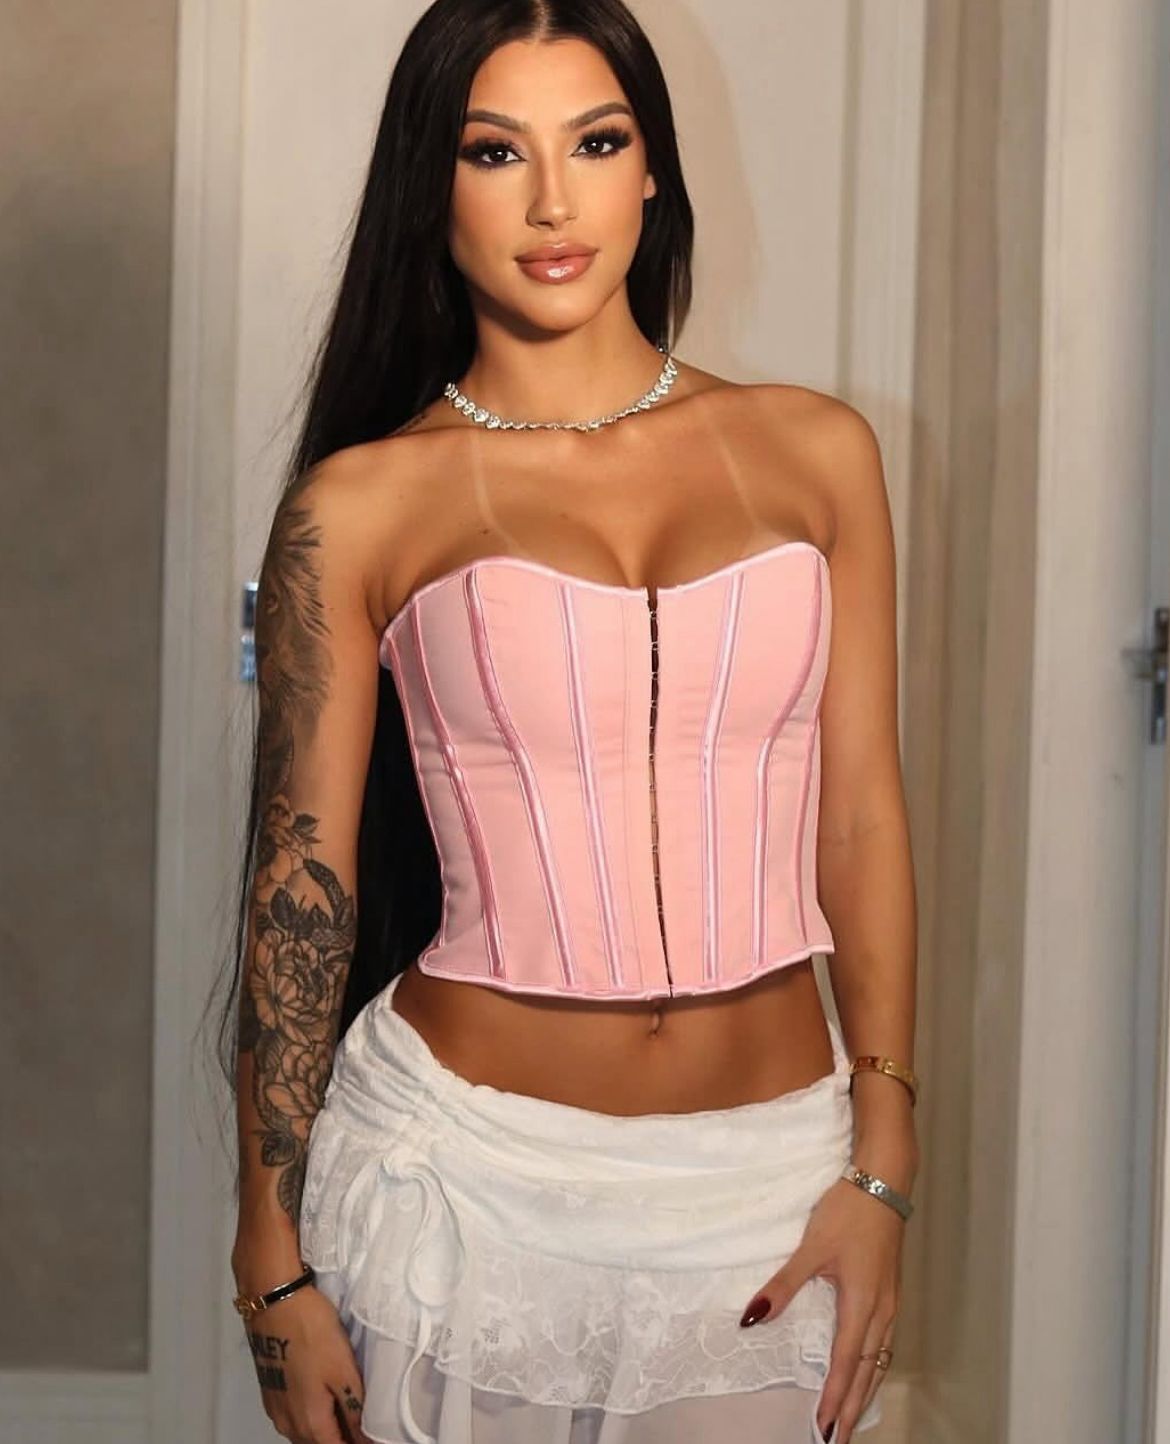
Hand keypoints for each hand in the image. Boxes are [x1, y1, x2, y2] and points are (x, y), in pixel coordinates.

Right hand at [244, 1285, 374, 1443]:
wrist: (274, 1303)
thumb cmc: (313, 1335)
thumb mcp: (343, 1371)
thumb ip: (354, 1410)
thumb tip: (366, 1439)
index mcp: (309, 1424)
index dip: (359, 1443)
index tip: (374, 1432)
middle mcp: (288, 1425)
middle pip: (321, 1443)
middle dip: (344, 1436)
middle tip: (367, 1421)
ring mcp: (276, 1410)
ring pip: (306, 1433)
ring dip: (328, 1427)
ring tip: (351, 1409)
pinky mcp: (271, 1393)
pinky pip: (295, 1417)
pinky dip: (313, 1416)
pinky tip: (326, 1398)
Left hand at [738, 1176, 904, 1442]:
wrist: (884, 1182)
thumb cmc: (849, 1211)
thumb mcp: (812, 1246)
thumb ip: (784, 1284)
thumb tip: (752, 1317)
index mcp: (862, 1303)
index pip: (846, 1362)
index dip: (835, 1398)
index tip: (825, 1428)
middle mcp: (881, 1310)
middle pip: (868, 1371)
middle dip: (853, 1408)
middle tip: (838, 1440)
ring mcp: (889, 1302)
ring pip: (880, 1360)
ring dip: (865, 1391)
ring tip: (852, 1419)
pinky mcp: (890, 1292)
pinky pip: (885, 1343)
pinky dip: (873, 1367)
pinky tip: (866, 1372)